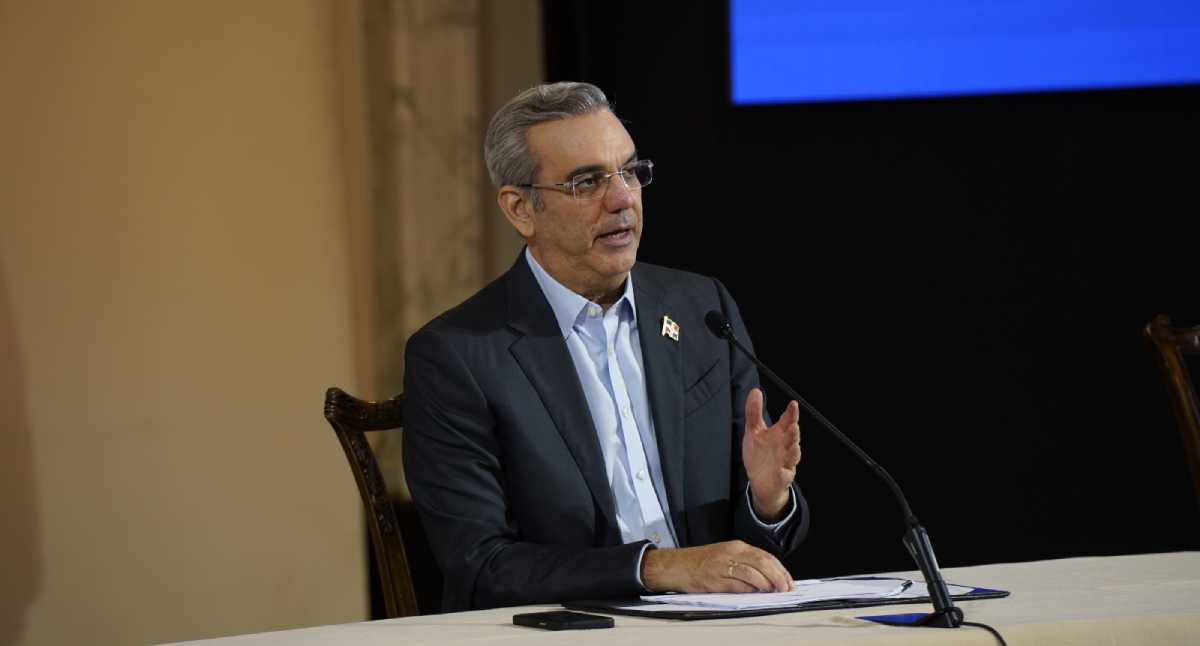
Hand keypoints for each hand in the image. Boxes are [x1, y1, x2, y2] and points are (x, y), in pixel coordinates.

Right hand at [641, 540, 794, 592]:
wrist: (677, 565)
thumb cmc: (702, 562)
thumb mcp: (726, 554)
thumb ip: (746, 562)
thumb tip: (770, 576)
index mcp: (736, 546)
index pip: (765, 555)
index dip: (780, 569)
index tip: (789, 580)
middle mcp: (730, 553)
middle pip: (762, 563)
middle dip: (778, 577)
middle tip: (785, 588)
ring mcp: (722, 567)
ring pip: (752, 574)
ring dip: (766, 584)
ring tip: (772, 592)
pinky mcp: (714, 580)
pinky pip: (737, 586)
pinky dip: (749, 591)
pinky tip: (755, 594)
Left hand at [743, 388, 800, 521]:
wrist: (759, 482)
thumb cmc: (759, 455)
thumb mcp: (753, 432)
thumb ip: (754, 413)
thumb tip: (755, 391)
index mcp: (779, 434)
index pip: (787, 421)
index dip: (791, 413)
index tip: (793, 404)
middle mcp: (785, 447)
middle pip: (792, 438)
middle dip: (794, 432)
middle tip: (794, 425)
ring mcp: (785, 463)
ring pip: (793, 457)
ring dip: (794, 452)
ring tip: (794, 446)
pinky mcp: (782, 479)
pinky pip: (785, 476)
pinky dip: (784, 473)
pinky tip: (780, 470)